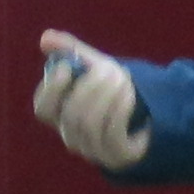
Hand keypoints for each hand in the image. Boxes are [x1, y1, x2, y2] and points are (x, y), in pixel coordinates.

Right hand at [34, 30, 151, 167]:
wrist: (151, 119)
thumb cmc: (114, 93)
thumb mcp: (95, 68)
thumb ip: (72, 53)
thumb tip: (46, 38)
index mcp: (60, 115)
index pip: (42, 108)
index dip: (51, 89)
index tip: (67, 68)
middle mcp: (71, 136)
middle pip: (70, 114)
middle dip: (90, 86)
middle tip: (110, 67)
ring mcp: (93, 150)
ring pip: (89, 123)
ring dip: (107, 95)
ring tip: (124, 78)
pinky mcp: (115, 156)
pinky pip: (111, 134)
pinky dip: (119, 109)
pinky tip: (129, 94)